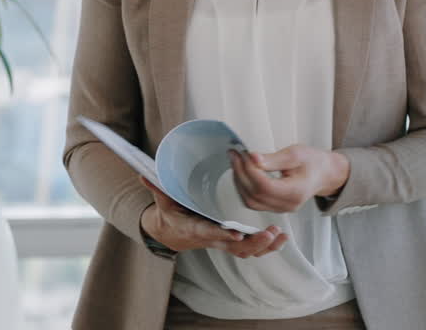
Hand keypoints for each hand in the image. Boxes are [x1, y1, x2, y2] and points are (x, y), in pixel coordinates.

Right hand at [139, 177, 286, 258]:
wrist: (171, 234)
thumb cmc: (169, 215)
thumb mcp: (162, 202)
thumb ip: (157, 188)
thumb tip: (144, 175)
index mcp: (196, 229)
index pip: (210, 233)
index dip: (222, 234)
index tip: (236, 232)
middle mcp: (212, 239)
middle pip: (235, 247)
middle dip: (253, 243)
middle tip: (269, 233)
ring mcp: (223, 243)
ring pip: (246, 251)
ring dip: (264, 246)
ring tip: (280, 235)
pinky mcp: (232, 242)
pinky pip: (251, 249)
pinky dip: (268, 246)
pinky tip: (282, 238)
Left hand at [230, 145, 349, 212]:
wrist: (324, 173)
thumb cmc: (313, 162)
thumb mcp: (295, 154)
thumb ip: (273, 159)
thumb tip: (253, 158)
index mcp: (295, 192)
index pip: (264, 186)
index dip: (249, 170)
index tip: (242, 154)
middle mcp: (287, 204)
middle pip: (255, 195)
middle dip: (240, 173)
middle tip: (234, 154)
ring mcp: (281, 208)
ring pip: (251, 201)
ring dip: (239, 181)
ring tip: (236, 161)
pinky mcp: (274, 206)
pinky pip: (253, 202)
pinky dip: (243, 188)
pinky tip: (241, 172)